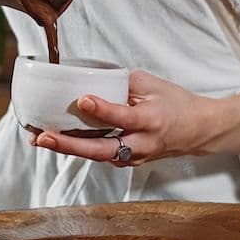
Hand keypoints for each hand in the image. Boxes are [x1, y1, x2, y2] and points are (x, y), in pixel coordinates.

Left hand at [29, 71, 239, 165]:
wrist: (199, 131)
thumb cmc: (177, 104)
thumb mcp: (154, 85)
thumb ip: (124, 82)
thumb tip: (93, 77)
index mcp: (151, 120)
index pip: (123, 117)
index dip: (102, 109)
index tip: (82, 100)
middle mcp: (142, 143)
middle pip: (102, 150)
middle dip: (70, 145)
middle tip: (43, 137)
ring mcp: (135, 157)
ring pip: (97, 156)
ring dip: (68, 149)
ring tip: (40, 139)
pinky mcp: (129, 162)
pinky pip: (101, 156)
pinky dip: (80, 149)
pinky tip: (58, 140)